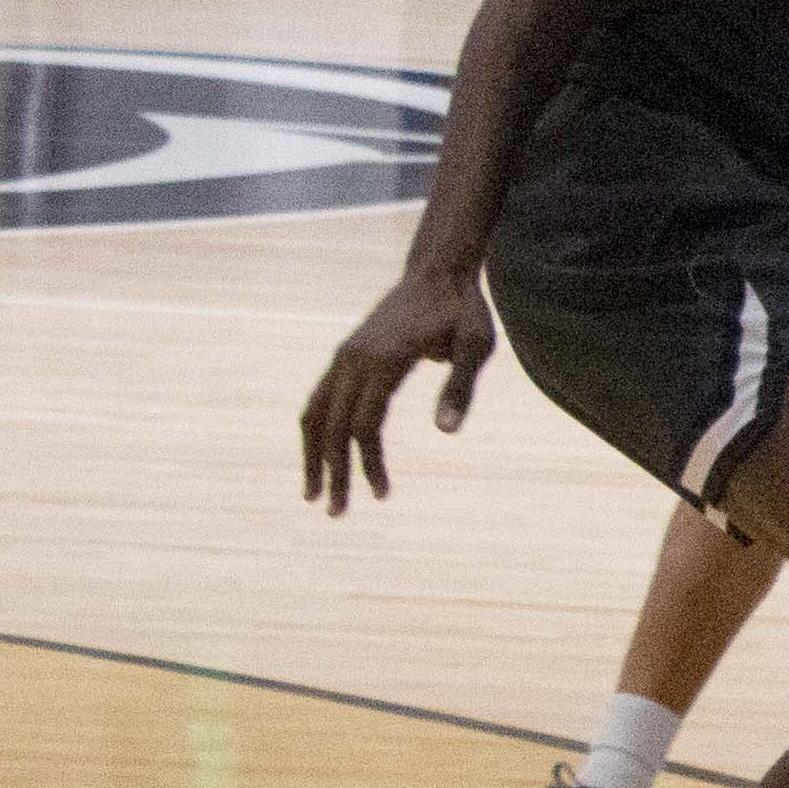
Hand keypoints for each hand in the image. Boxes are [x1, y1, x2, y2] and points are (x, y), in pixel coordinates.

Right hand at [299, 267, 496, 512]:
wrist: (436, 274)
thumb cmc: (462, 312)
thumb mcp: (475, 345)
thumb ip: (460, 388)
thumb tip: (446, 433)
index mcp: (383, 360)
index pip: (366, 426)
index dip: (369, 464)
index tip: (381, 495)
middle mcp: (353, 359)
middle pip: (333, 427)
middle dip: (334, 473)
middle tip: (337, 513)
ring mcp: (343, 357)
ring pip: (314, 414)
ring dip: (313, 456)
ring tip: (314, 496)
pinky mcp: (343, 357)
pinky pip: (318, 400)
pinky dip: (314, 432)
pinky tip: (319, 458)